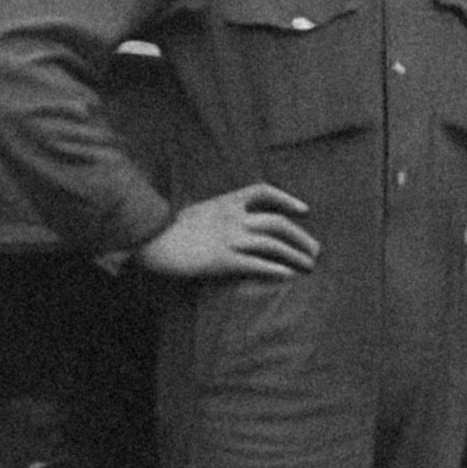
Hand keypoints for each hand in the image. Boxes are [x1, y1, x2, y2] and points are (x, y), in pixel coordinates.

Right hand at [139, 182, 318, 280]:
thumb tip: (232, 218)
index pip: (263, 192)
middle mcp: (232, 217)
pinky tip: (288, 275)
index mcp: (226, 201)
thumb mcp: (197, 211)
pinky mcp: (223, 260)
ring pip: (272, 244)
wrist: (151, 240)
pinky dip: (275, 268)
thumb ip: (217, 212)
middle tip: (315, 250)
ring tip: (309, 265)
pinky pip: (256, 263)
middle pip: (276, 222)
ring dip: (295, 254)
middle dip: (300, 236)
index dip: (286, 199)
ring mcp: (229, 238)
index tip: (304, 210)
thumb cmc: (169, 228)